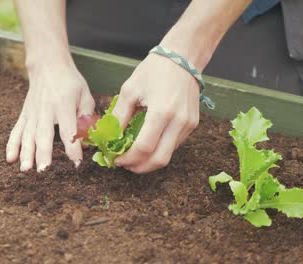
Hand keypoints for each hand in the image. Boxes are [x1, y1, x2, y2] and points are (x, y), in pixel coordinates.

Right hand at [6, 62, 94, 171]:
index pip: (68, 129)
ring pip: (27, 135)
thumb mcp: (85, 95)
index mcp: (63, 105)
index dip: (72, 147)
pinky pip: (16, 131)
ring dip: (26, 153)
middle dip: (42, 153)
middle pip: (43, 134)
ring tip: (25, 169)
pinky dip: (12, 145)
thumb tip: (86, 140)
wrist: (48, 65)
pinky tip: (10, 159)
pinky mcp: (24, 114)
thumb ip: (86, 117)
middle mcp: (45, 110)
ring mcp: (32, 112)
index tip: (76, 162)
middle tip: (43, 170)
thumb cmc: (70, 82)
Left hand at [112, 50, 200, 173]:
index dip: (128, 159)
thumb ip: (119, 117)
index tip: (117, 159)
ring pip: (168, 155)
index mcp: (162, 112)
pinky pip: (174, 145)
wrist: (182, 58)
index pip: (144, 148)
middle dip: (139, 167)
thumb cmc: (154, 71)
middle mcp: (178, 122)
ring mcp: (188, 125)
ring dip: (149, 160)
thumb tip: (110, 139)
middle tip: (125, 165)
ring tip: (133, 155)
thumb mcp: (129, 90)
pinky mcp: (192, 125)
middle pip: (159, 160)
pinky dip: (159, 150)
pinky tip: (147, 144)